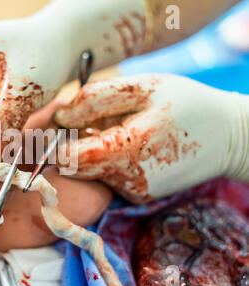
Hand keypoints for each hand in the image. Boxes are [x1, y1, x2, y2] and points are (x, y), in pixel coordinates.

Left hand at [53, 74, 248, 202]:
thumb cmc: (186, 104)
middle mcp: (127, 182)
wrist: (229, 137)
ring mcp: (134, 192)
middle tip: (93, 119)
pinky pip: (109, 176)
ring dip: (94, 149)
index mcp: (126, 152)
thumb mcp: (141, 88)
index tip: (64, 121)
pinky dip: (110, 158)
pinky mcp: (139, 195)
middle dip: (74, 142)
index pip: (67, 158)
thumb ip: (94, 100)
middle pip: (76, 167)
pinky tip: (130, 142)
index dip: (58, 138)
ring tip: (119, 127)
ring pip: (92, 171)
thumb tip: (59, 118)